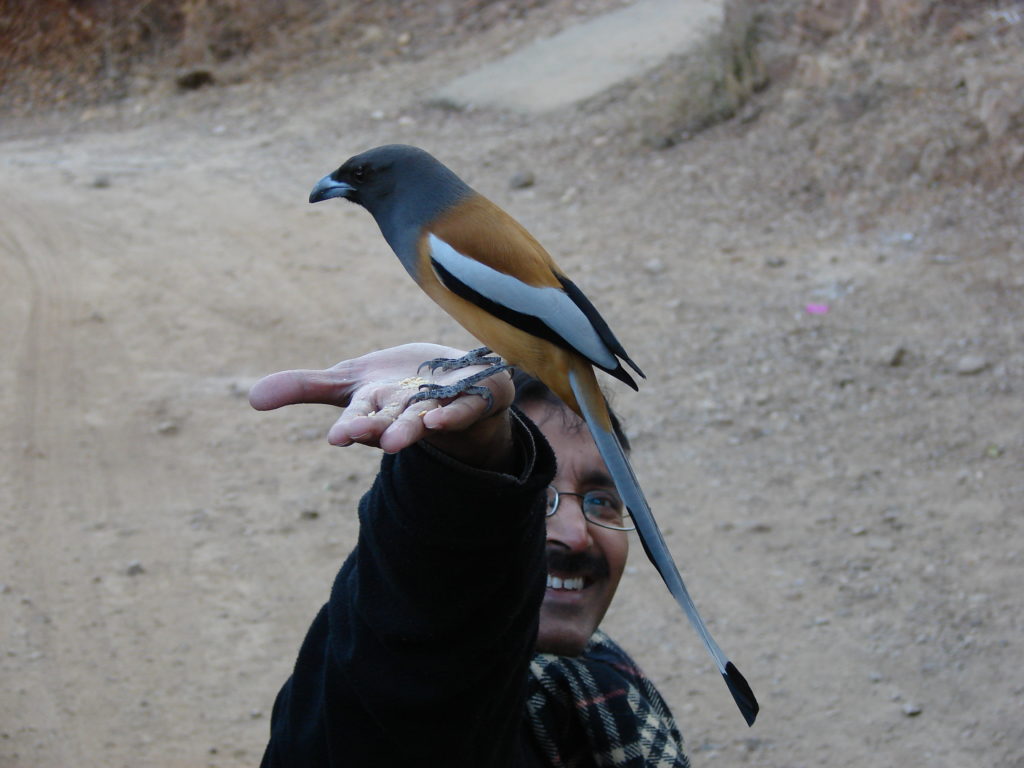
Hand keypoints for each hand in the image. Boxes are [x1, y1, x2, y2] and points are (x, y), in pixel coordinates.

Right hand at [249, 344, 515, 465]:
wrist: (454, 384)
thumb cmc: (395, 387)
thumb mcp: (349, 383)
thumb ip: (304, 388)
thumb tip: (251, 398)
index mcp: (376, 408)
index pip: (360, 418)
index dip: (350, 426)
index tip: (337, 435)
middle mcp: (405, 412)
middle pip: (389, 422)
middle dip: (374, 430)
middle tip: (354, 436)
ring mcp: (439, 407)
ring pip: (422, 419)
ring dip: (409, 429)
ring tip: (397, 441)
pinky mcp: (470, 399)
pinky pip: (462, 409)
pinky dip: (453, 414)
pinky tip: (441, 419)